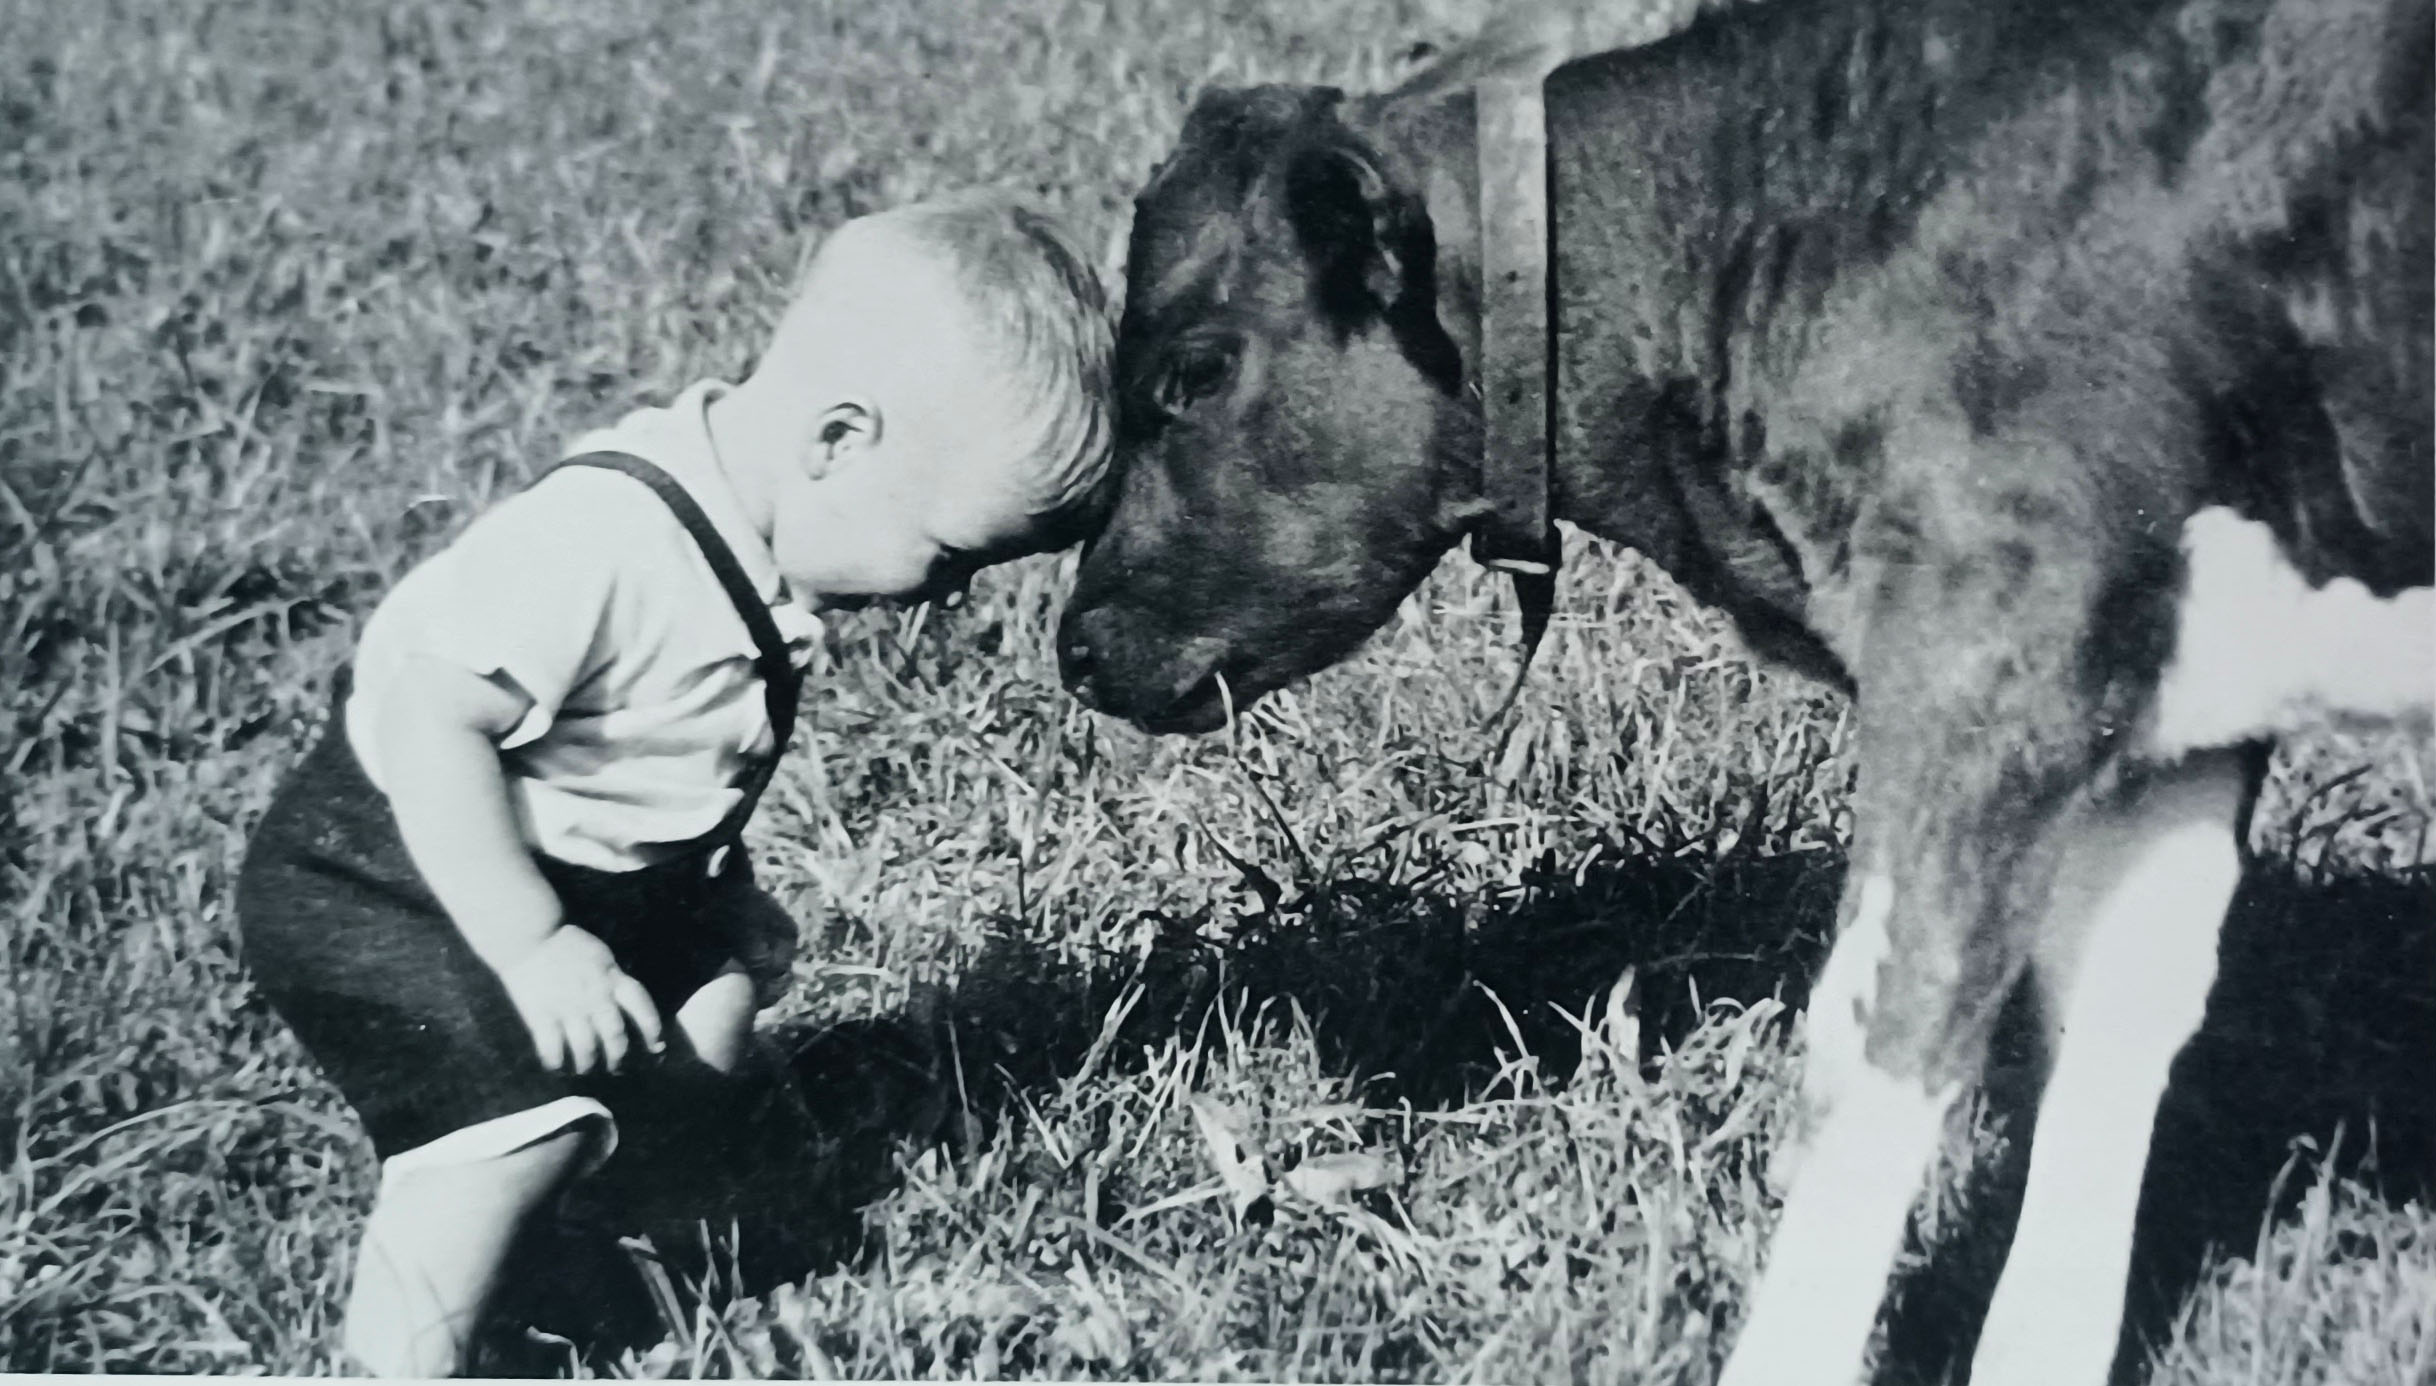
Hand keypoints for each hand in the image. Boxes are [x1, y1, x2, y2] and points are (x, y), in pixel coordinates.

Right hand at [495, 926, 665, 1074]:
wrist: (529, 935)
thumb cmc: (567, 944)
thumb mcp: (602, 956)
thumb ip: (616, 978)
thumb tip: (629, 1004)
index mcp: (613, 978)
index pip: (643, 1008)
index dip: (653, 1030)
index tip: (656, 1047)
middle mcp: (595, 997)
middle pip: (616, 1037)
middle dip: (619, 1058)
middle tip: (616, 1069)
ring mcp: (568, 1008)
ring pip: (586, 1049)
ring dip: (587, 1065)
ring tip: (584, 1070)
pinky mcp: (541, 1016)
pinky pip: (552, 1049)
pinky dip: (556, 1063)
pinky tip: (557, 1067)